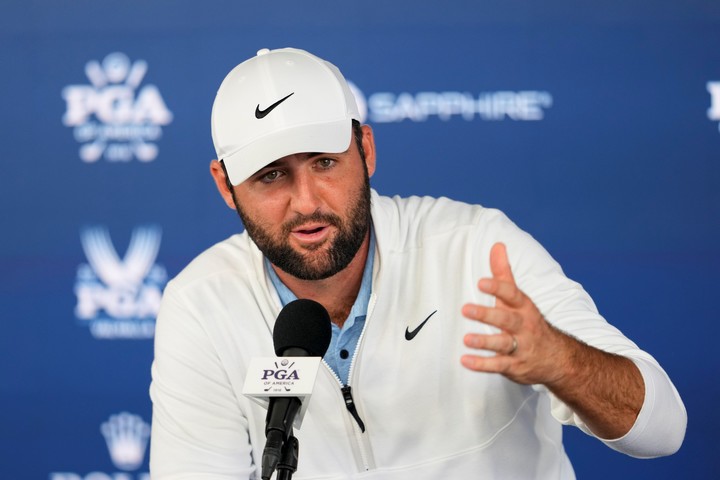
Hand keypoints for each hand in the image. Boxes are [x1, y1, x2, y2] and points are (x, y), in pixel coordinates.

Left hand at [460, 242, 569, 386]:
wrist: (557, 358)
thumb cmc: (528, 321)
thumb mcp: (518, 298)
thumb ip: (504, 273)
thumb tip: (497, 245)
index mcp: (523, 307)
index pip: (512, 295)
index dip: (498, 288)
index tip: (481, 282)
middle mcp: (523, 327)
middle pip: (507, 320)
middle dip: (487, 315)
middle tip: (465, 309)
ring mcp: (520, 347)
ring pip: (503, 344)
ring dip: (484, 342)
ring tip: (466, 339)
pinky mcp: (514, 366)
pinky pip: (498, 366)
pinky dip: (482, 365)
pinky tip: (465, 361)